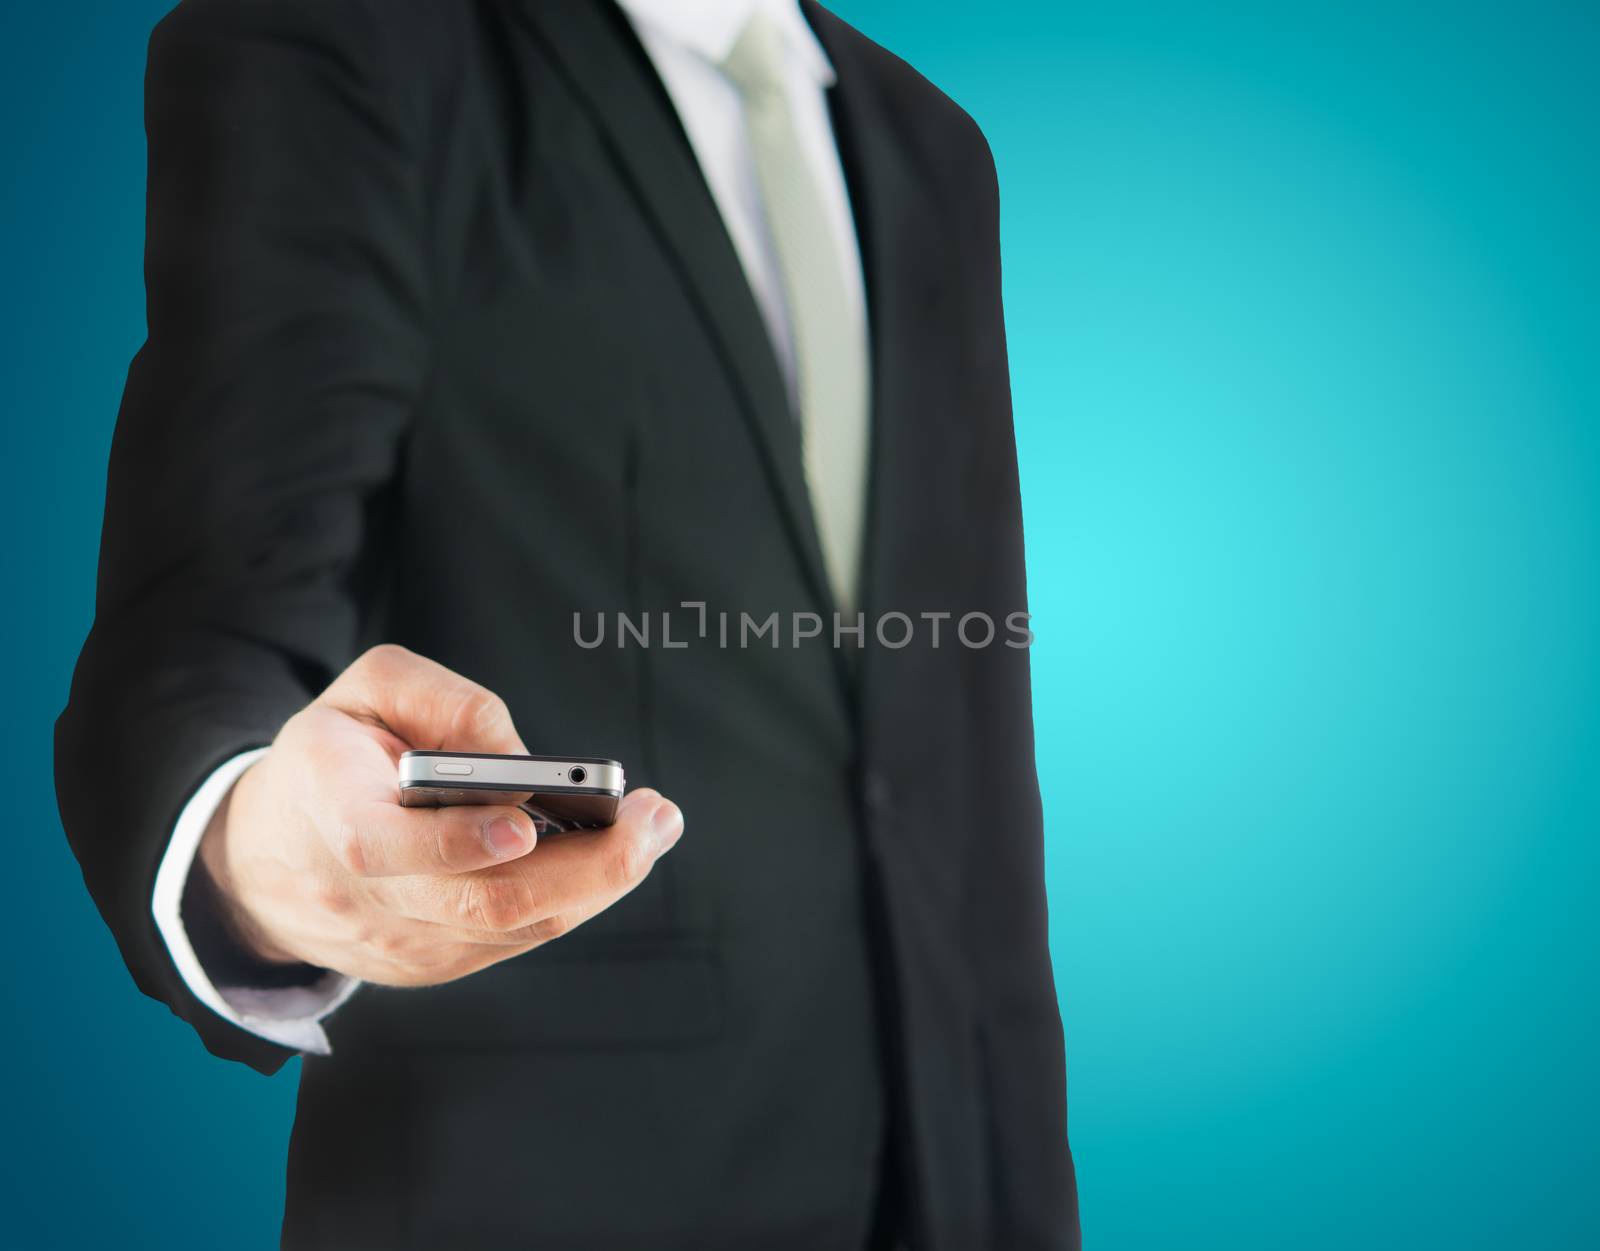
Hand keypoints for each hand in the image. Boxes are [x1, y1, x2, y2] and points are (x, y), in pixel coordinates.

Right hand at [197, 644, 682, 985]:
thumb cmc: (331, 758)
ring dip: (600, 882)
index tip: (528, 821)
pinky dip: (574, 898)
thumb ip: (442, 703)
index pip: (389, 850)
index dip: (460, 842)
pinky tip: (616, 856)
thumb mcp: (364, 693)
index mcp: (332, 815)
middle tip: (653, 819)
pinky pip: (516, 939)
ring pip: (514, 929)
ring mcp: (401, 944)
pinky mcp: (431, 966)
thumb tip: (520, 756)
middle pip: (483, 904)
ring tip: (656, 827)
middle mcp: (367, 898)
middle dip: (584, 867)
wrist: (266, 858)